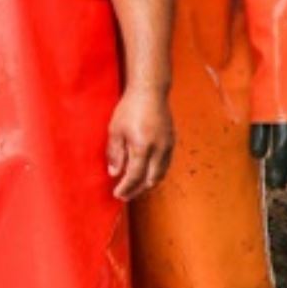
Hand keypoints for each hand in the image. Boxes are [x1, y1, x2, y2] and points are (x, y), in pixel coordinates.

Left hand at [107, 85, 173, 200]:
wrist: (150, 92)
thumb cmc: (130, 109)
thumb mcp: (116, 130)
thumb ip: (115, 153)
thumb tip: (114, 173)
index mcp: (143, 147)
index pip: (135, 176)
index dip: (126, 188)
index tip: (118, 194)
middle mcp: (158, 150)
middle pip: (151, 179)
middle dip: (138, 190)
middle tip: (126, 195)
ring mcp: (168, 146)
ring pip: (161, 173)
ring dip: (148, 183)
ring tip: (136, 187)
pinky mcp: (171, 142)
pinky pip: (165, 164)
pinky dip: (156, 173)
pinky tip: (147, 173)